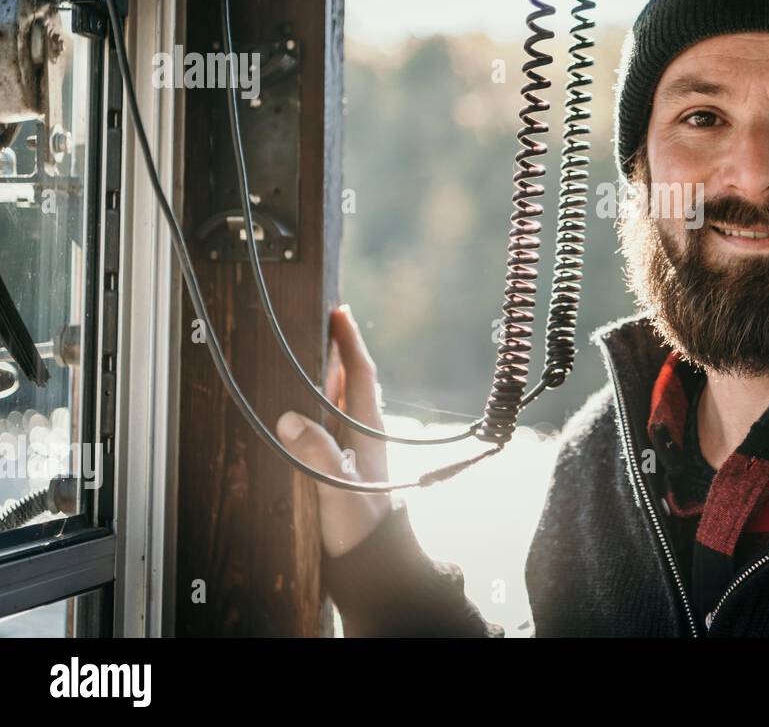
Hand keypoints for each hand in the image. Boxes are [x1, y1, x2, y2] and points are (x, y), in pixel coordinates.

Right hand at [276, 304, 392, 557]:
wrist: (371, 564)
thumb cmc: (359, 528)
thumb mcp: (336, 489)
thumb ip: (316, 454)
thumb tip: (290, 418)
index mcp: (367, 431)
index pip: (361, 375)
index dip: (350, 343)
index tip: (340, 311)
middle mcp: (364, 434)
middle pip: (353, 381)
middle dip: (340, 350)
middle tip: (325, 319)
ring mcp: (356, 449)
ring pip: (343, 400)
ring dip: (331, 374)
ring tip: (315, 349)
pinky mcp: (344, 466)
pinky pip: (333, 423)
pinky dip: (322, 404)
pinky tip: (309, 404)